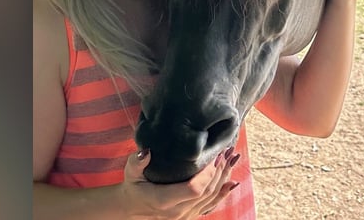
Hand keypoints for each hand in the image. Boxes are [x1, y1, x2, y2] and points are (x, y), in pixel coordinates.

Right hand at [120, 149, 239, 218]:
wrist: (132, 209)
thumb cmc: (133, 187)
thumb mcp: (130, 173)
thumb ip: (137, 162)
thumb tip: (147, 151)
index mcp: (164, 200)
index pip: (194, 189)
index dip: (208, 174)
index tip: (215, 156)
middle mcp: (177, 212)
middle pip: (206, 192)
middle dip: (220, 171)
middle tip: (227, 151)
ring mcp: (185, 216)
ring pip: (211, 198)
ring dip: (224, 178)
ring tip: (233, 159)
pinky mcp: (189, 216)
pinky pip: (210, 205)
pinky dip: (223, 193)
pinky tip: (232, 182)